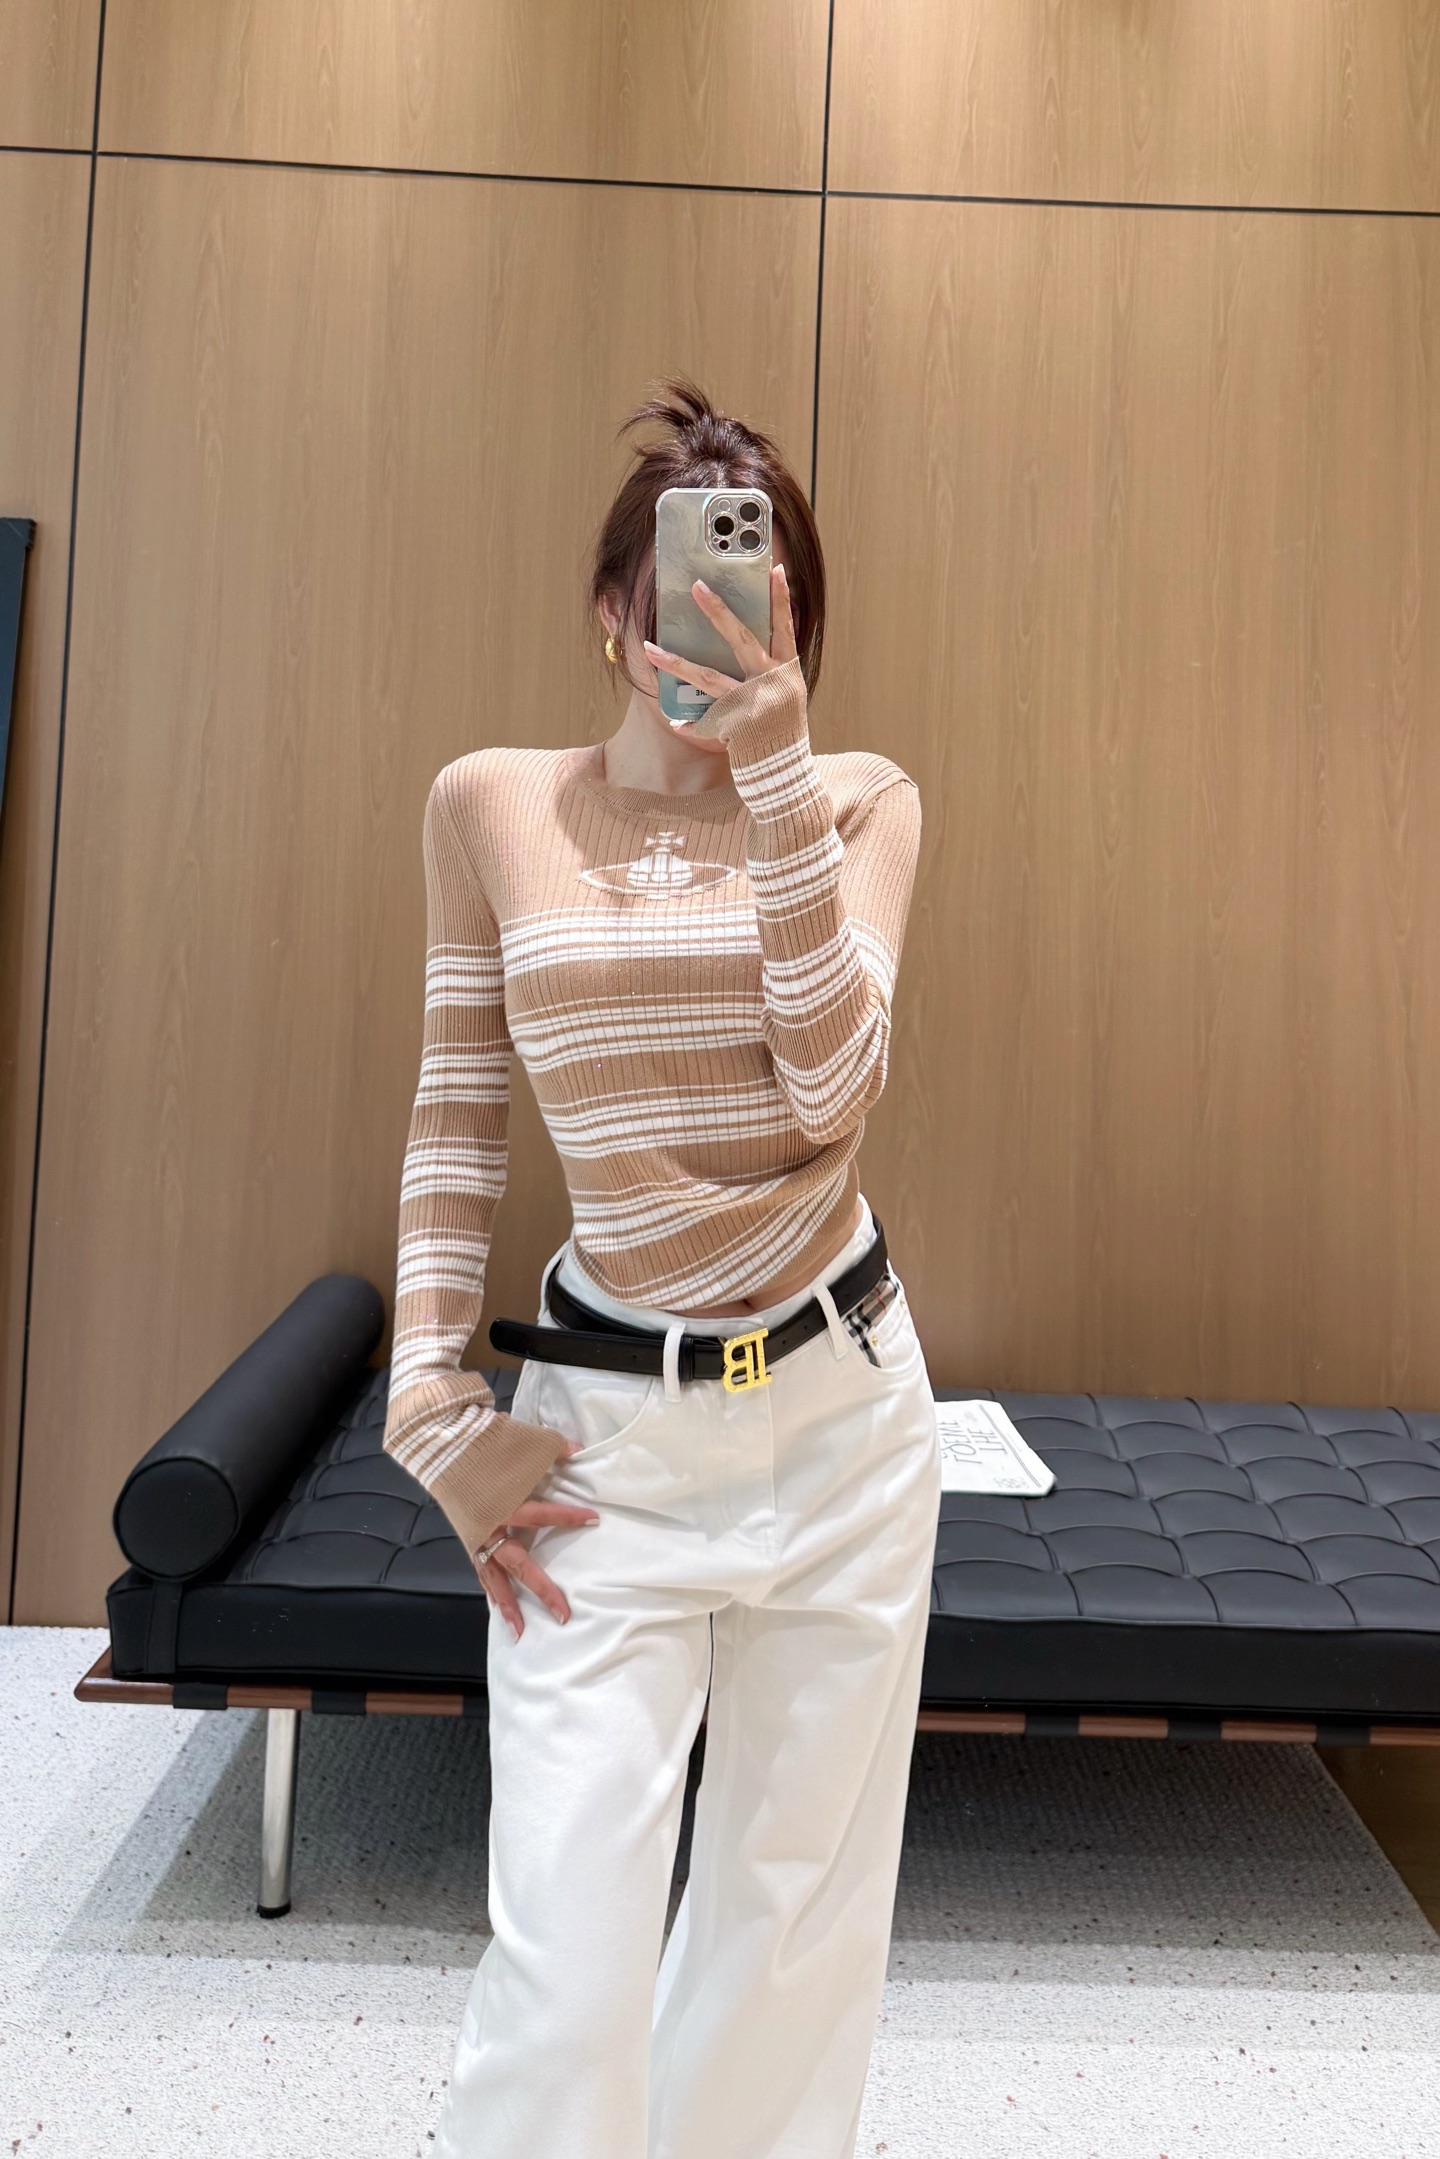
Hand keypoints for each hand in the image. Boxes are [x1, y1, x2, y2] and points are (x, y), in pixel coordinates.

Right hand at [473, 1443, 596, 1638]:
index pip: (543, 1515)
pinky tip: (500, 1608)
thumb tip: (578, 1451)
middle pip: (521, 1565)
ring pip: (494, 1578)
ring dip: (508, 1606)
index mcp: (503, 1503)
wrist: (441, 1446)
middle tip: (563, 1613)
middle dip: (542, 1590)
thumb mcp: (520, 1442)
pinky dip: (490, 1590)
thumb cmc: (482, 1445)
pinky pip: (481, 1571)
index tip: (593, 1519)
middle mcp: (490, 1527)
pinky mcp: (468, 1539)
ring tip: (521, 1632)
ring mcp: (476, 1537)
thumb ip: (551, 1449)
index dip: (569, 1517)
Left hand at [642, 562, 797, 745]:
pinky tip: (676, 723)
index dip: (781, 599)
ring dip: (675, 662)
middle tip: (697, 586)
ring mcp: (751, 703)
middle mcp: (770, 682)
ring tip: (649, 648)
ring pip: (707, 676)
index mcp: (786, 671)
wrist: (786, 773)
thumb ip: (771, 669)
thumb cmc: (783, 731)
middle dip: (718, 611)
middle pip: (741, 639)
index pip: (785, 628)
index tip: (775, 570)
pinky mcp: (734, 726)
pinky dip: (691, 724)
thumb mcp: (787, 695)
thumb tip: (751, 638)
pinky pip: (704, 720)